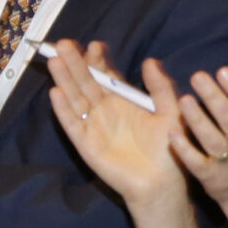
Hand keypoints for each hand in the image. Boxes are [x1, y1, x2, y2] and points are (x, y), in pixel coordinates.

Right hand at [43, 41, 187, 214]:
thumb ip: (161, 87)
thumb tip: (150, 61)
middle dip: (75, 63)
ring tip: (56, 60)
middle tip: (65, 45)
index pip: (105, 75)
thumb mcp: (170, 111)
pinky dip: (63, 109)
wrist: (162, 182)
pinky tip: (56, 92)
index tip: (95, 45)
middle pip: (85, 82)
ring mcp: (93, 126)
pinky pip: (71, 123)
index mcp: (123, 101)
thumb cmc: (168, 148)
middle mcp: (105, 110)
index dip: (98, 59)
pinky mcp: (85, 143)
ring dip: (64, 79)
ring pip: (75, 97)